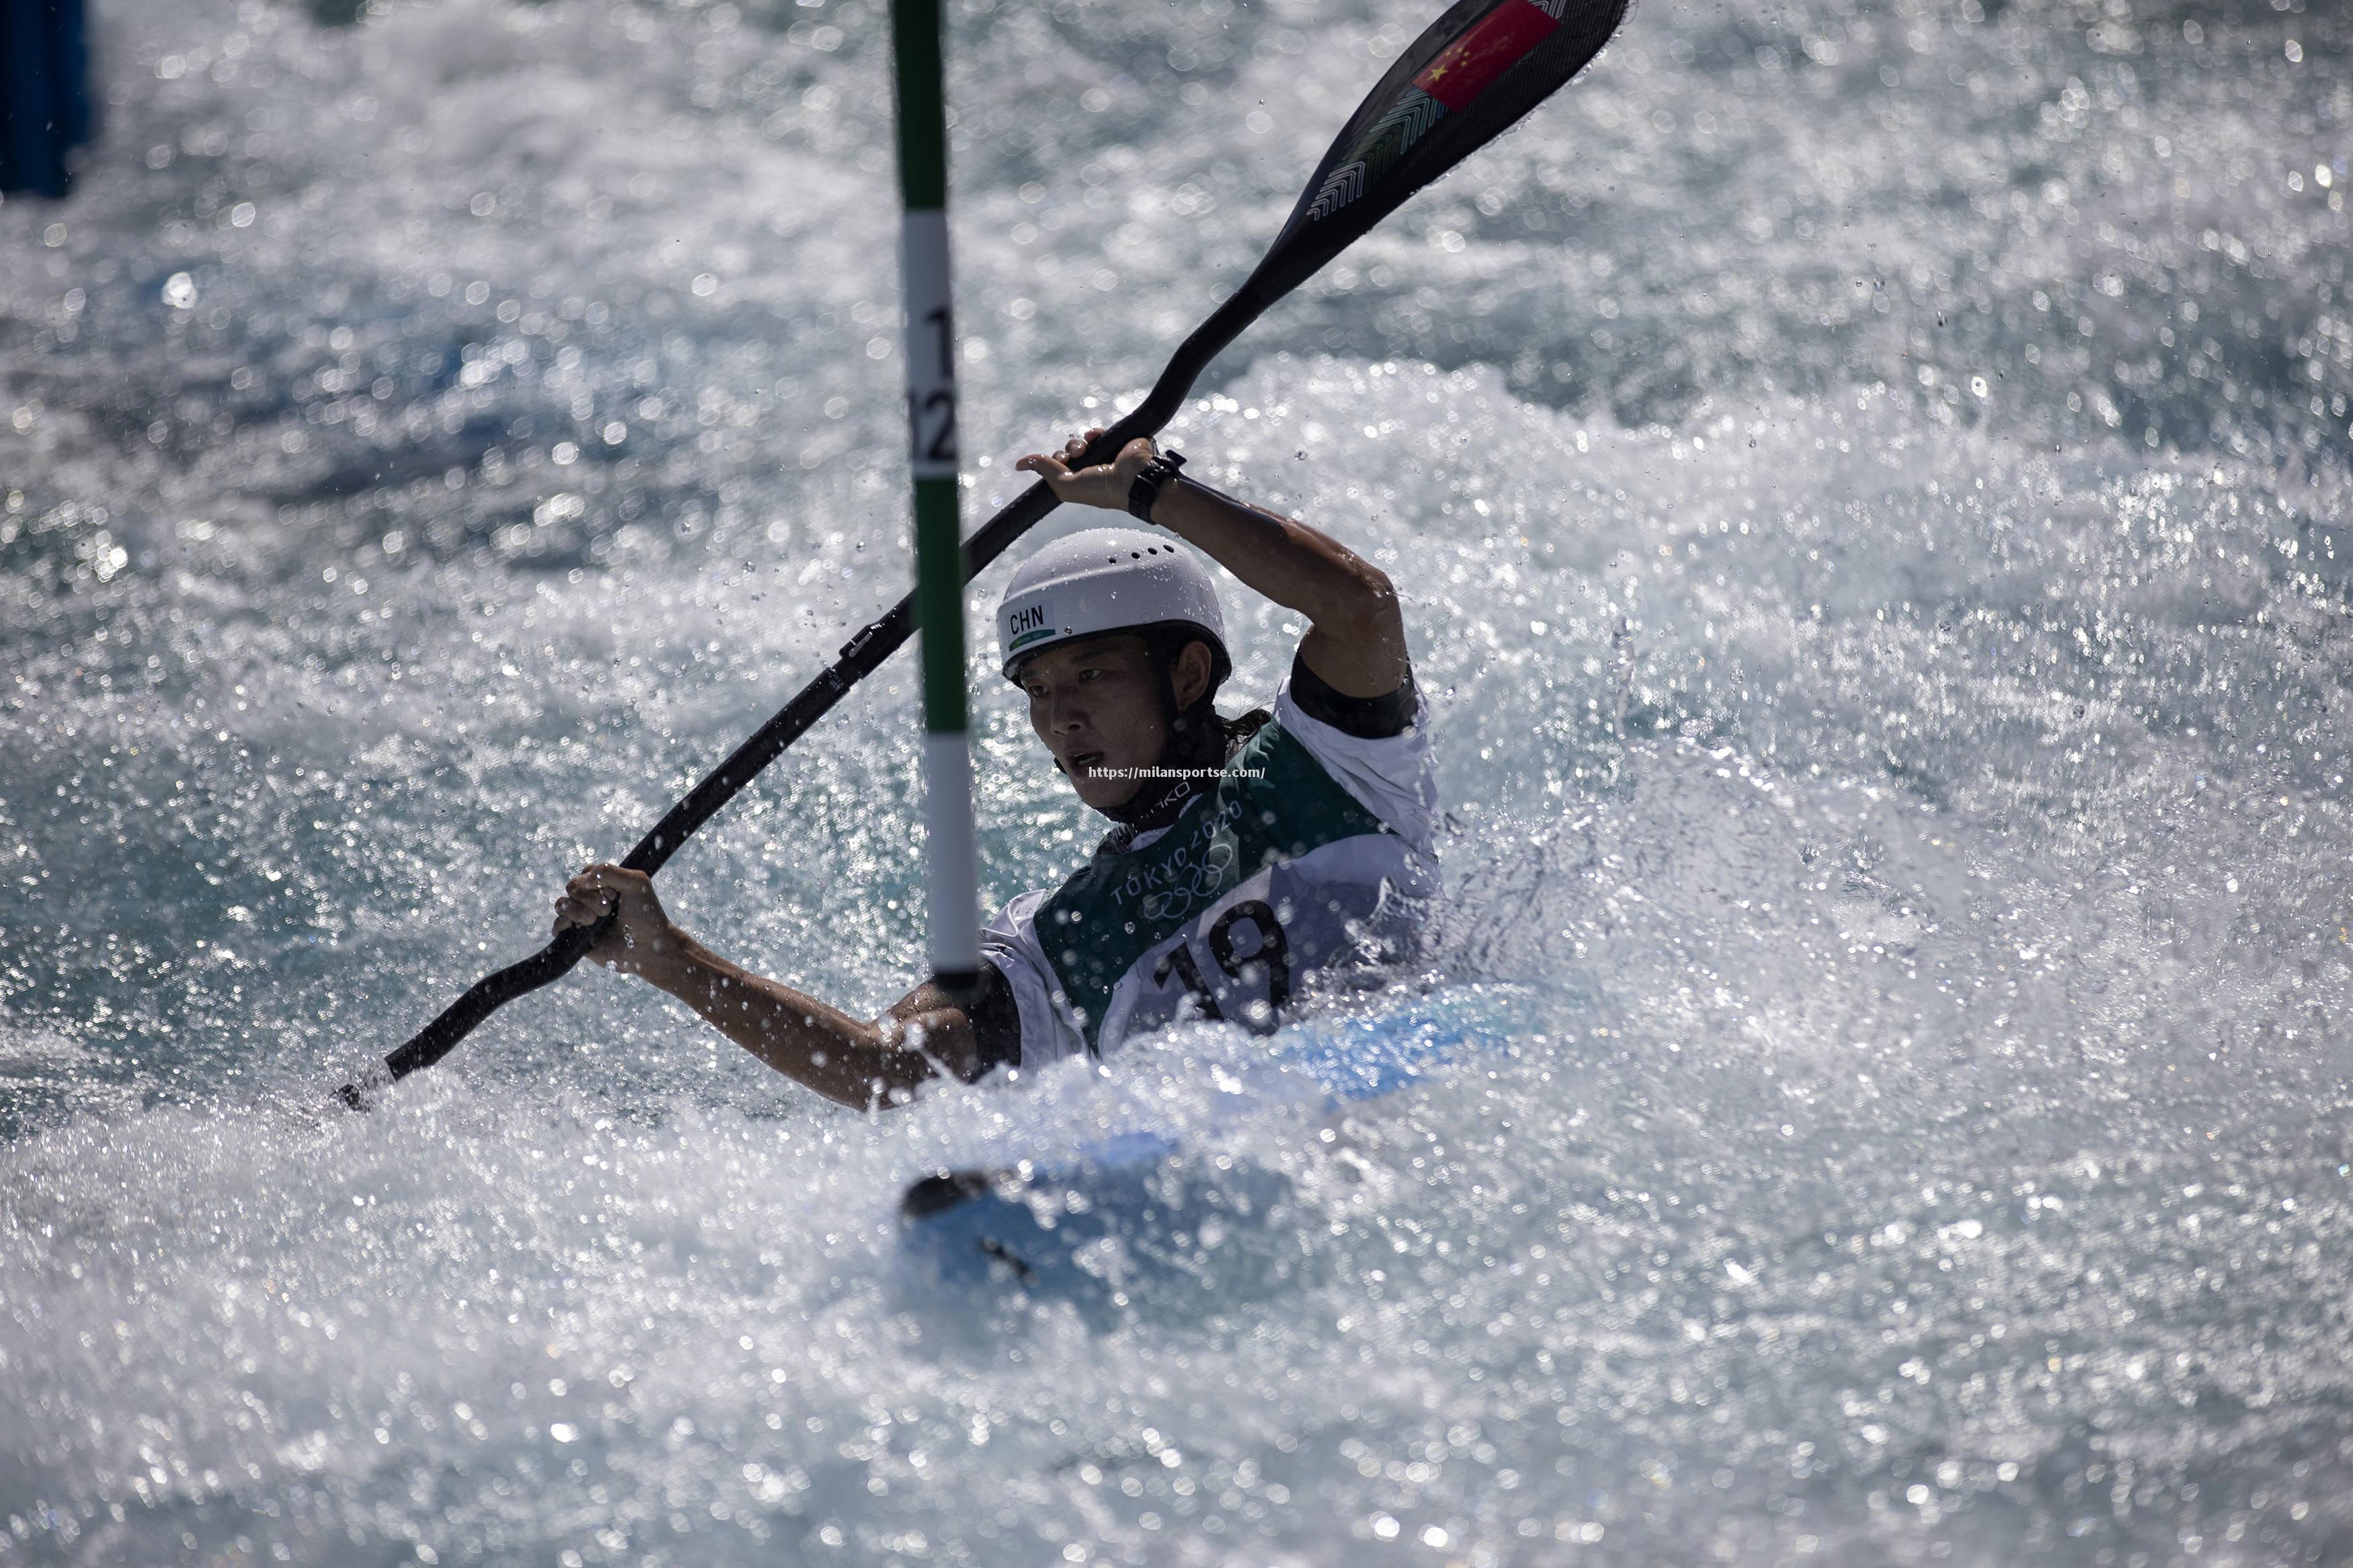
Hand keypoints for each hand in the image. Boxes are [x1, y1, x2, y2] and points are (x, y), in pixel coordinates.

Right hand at [553, 863, 676, 975]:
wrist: (648, 946)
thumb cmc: (646, 915)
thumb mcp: (635, 882)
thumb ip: (608, 871)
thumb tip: (579, 881)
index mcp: (604, 886)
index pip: (585, 874)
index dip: (596, 882)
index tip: (614, 894)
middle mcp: (590, 900)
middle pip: (572, 888)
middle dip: (590, 898)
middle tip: (608, 910)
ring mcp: (582, 918)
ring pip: (562, 904)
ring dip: (578, 910)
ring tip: (594, 920)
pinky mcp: (576, 937)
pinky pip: (557, 926)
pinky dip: (563, 924)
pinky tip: (580, 926)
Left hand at [1015, 428, 1159, 512]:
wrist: (1134, 479)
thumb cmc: (1103, 489)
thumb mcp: (1067, 485)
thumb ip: (1045, 472)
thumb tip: (1021, 463)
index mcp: (1082, 484)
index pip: (1060, 469)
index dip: (1054, 463)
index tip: (1059, 462)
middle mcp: (1091, 471)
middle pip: (1068, 454)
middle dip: (1066, 453)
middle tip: (1072, 456)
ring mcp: (1103, 457)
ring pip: (1081, 443)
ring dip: (1078, 443)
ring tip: (1085, 448)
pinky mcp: (1114, 443)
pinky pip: (1096, 433)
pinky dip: (1093, 433)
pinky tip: (1093, 437)